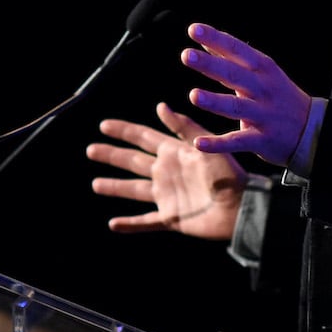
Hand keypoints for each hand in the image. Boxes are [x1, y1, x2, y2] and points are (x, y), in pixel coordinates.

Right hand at [85, 101, 245, 239]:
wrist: (240, 206)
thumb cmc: (228, 174)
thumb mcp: (207, 146)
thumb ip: (184, 127)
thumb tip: (161, 106)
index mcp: (175, 152)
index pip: (143, 137)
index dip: (124, 131)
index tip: (104, 125)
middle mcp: (167, 172)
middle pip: (132, 161)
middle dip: (112, 155)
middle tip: (91, 149)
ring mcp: (168, 195)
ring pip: (134, 190)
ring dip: (115, 187)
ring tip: (96, 184)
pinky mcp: (171, 218)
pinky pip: (145, 221)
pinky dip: (130, 224)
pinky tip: (113, 224)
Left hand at [182, 22, 311, 167]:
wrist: (312, 130)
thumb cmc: (279, 96)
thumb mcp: (262, 73)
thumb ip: (232, 59)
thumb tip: (205, 42)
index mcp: (263, 68)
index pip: (237, 49)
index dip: (215, 38)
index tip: (193, 29)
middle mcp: (264, 88)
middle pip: (234, 74)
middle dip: (210, 65)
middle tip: (186, 55)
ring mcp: (264, 115)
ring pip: (237, 107)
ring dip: (215, 102)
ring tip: (193, 96)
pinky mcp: (262, 140)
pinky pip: (238, 142)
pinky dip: (219, 144)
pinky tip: (199, 144)